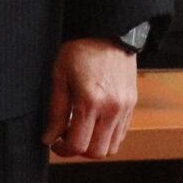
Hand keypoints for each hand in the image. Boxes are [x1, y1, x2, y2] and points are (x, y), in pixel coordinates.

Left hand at [44, 37, 139, 158]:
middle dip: (79, 151)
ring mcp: (124, 107)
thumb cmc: (80, 50)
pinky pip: (121, 133)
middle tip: (67, 138)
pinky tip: (96, 123)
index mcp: (90, 101)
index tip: (55, 143)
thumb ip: (56, 112)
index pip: (77, 145)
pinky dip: (108, 136)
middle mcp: (111, 108)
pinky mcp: (132, 103)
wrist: (108, 30)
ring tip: (82, 130)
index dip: (63, 150)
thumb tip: (49, 138)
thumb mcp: (60, 77)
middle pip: (96, 152)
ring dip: (95, 145)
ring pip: (112, 147)